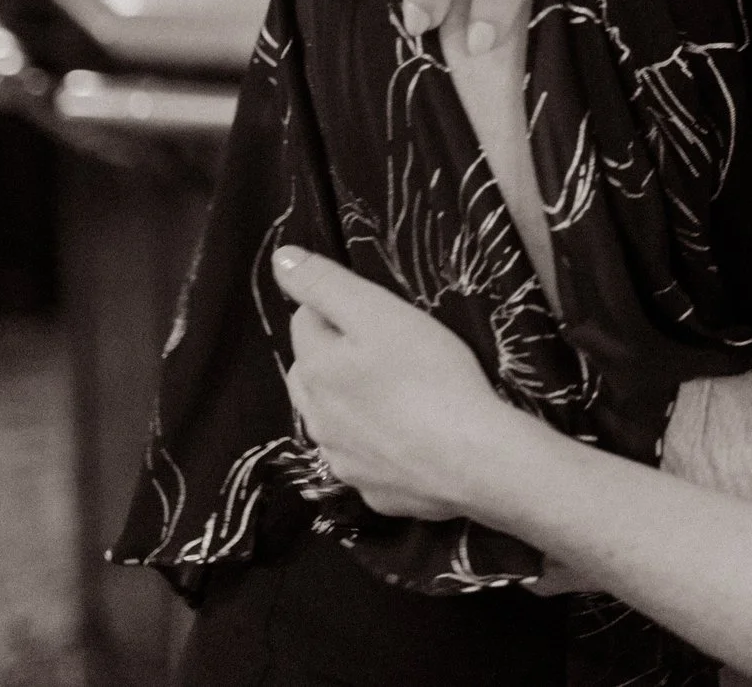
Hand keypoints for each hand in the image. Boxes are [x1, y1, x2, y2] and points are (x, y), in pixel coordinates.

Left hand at [273, 246, 518, 521]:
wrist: (471, 459)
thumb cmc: (429, 375)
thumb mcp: (378, 313)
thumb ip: (325, 284)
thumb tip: (280, 259)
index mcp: (314, 370)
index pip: (305, 322)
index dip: (340, 309)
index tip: (379, 312)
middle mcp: (317, 419)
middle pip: (313, 374)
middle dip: (337, 358)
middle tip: (390, 350)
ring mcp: (344, 461)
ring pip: (336, 421)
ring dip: (354, 405)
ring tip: (401, 395)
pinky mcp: (374, 493)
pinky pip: (367, 460)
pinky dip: (381, 447)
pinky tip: (414, 439)